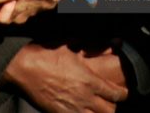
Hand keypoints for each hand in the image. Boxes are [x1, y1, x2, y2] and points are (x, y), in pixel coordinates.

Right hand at [2, 44, 127, 112]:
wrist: (26, 68)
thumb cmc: (49, 55)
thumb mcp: (73, 47)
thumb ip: (95, 46)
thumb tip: (114, 42)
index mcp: (90, 81)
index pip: (116, 94)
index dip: (123, 94)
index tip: (123, 92)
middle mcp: (85, 97)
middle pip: (109, 110)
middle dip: (112, 106)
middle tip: (110, 101)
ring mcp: (72, 108)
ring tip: (97, 108)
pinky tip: (82, 111)